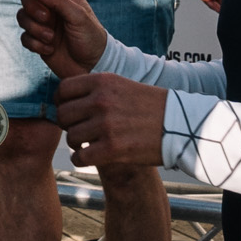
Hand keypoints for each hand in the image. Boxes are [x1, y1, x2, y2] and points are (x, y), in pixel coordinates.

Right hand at [17, 0, 109, 80]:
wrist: (92, 67)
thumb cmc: (91, 38)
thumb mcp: (79, 16)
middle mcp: (51, 6)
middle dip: (32, 7)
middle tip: (47, 19)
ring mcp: (43, 23)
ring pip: (22, 16)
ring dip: (34, 28)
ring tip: (51, 38)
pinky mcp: (37, 40)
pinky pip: (24, 37)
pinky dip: (35, 44)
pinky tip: (50, 49)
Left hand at [51, 72, 168, 171]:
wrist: (179, 126)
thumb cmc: (151, 107)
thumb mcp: (122, 85)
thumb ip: (96, 89)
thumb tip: (67, 97)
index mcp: (102, 81)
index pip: (63, 90)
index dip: (61, 102)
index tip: (68, 110)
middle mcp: (101, 101)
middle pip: (62, 114)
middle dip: (67, 124)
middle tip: (78, 129)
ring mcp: (106, 125)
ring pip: (70, 136)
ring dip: (76, 143)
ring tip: (88, 143)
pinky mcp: (112, 149)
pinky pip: (79, 157)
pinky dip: (81, 159)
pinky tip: (90, 157)